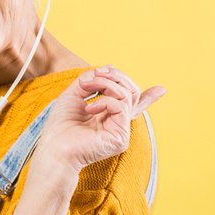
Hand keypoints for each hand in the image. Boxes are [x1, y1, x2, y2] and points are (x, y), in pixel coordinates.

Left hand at [37, 65, 165, 172]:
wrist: (53, 148)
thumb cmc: (60, 125)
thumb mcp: (75, 92)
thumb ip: (93, 79)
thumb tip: (110, 66)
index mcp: (108, 116)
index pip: (132, 105)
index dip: (148, 97)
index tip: (161, 89)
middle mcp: (117, 124)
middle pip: (130, 91)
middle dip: (112, 76)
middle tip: (92, 77)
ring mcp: (120, 131)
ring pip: (127, 94)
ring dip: (105, 83)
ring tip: (86, 88)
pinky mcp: (120, 138)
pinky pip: (121, 106)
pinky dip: (104, 101)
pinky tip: (89, 109)